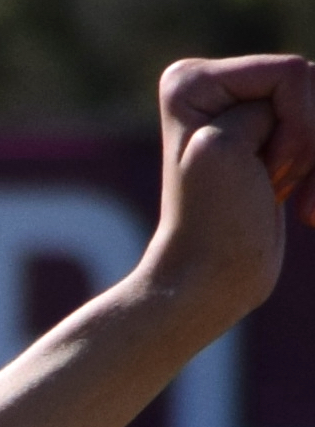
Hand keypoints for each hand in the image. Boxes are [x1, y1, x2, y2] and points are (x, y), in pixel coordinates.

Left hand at [151, 53, 312, 330]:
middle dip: (311, 143)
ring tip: (290, 199)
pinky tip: (309, 211)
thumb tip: (309, 77)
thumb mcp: (230, 146)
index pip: (292, 75)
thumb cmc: (213, 224)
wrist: (211, 285)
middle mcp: (216, 87)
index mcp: (190, 81)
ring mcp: (251, 112)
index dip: (294, 128)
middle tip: (271, 185)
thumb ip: (279, 96)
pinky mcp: (277, 140)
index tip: (260, 173)